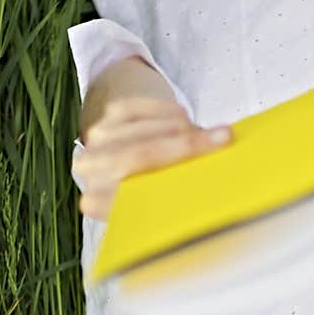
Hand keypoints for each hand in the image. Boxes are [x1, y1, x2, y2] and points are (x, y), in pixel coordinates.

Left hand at [74, 97, 231, 219]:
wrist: (128, 160)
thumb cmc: (150, 188)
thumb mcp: (157, 207)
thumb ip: (171, 202)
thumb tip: (211, 192)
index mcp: (98, 202)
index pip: (128, 198)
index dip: (167, 190)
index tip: (204, 181)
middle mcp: (91, 170)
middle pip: (138, 157)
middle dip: (185, 146)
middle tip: (223, 140)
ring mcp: (97, 139)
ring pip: (142, 130)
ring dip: (181, 129)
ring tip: (209, 135)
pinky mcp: (108, 114)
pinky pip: (138, 107)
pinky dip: (166, 111)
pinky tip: (184, 118)